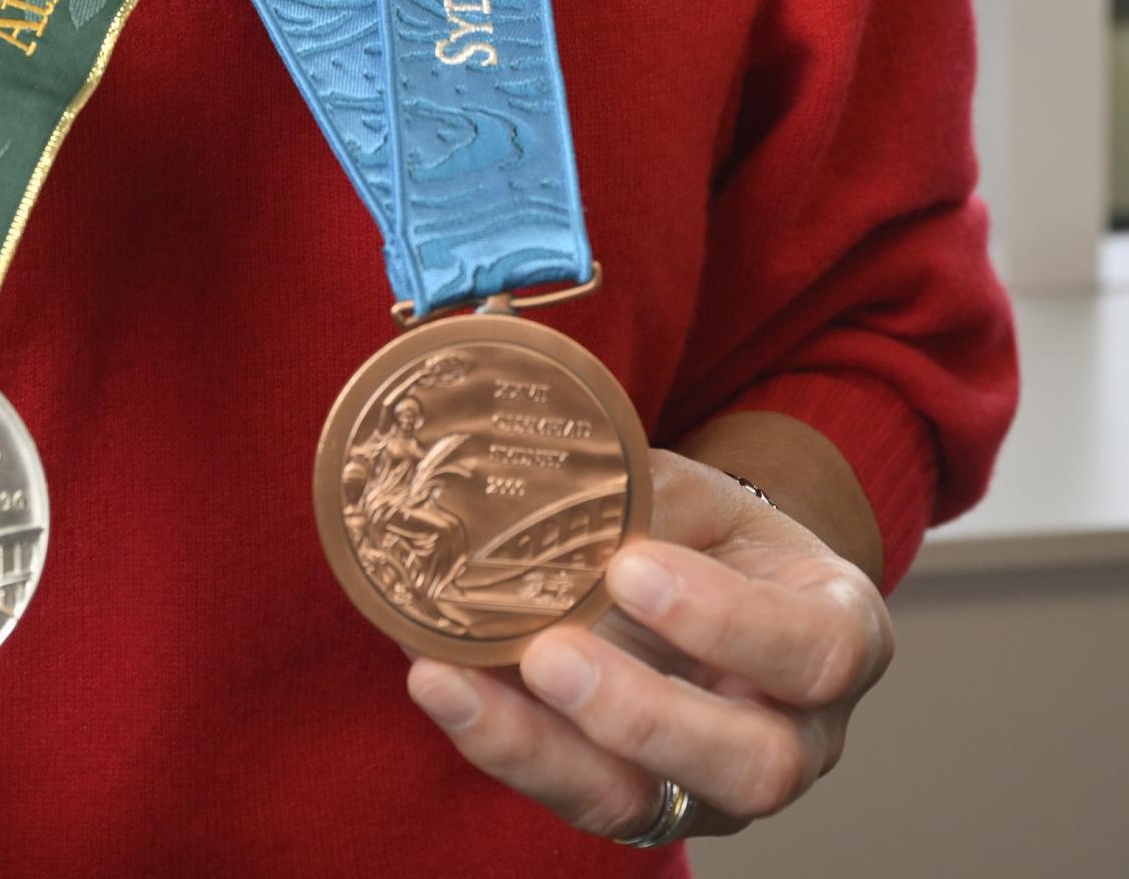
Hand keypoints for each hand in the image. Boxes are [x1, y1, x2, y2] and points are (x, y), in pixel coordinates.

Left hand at [404, 449, 892, 843]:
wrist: (713, 584)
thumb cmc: (720, 535)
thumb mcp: (709, 497)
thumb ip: (657, 498)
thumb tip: (570, 476)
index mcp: (839, 637)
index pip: (813, 651)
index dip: (725, 620)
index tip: (629, 566)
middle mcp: (800, 735)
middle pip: (751, 765)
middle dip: (642, 713)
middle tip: (551, 651)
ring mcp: (720, 788)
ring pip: (649, 804)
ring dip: (546, 748)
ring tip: (457, 681)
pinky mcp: (644, 803)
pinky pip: (579, 796)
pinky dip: (503, 743)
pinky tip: (441, 685)